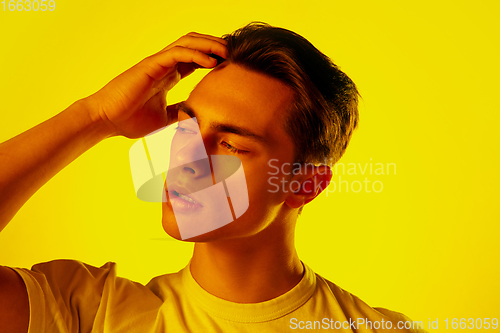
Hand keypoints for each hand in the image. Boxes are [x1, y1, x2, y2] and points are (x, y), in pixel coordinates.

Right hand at [84, 32, 226, 137]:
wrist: (106, 121)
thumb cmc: (130, 120)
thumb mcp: (165, 118)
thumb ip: (181, 113)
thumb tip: (198, 117)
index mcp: (168, 75)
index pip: (195, 59)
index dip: (214, 58)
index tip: (231, 65)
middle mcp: (164, 65)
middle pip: (195, 45)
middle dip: (215, 46)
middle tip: (234, 54)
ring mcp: (157, 63)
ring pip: (188, 43)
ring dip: (209, 45)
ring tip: (227, 52)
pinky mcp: (150, 65)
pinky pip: (177, 53)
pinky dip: (196, 54)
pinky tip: (211, 62)